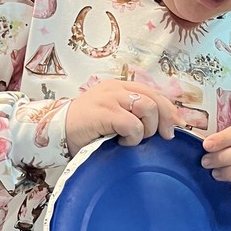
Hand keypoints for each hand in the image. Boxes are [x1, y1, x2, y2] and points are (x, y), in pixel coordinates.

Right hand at [65, 81, 181, 155]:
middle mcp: (116, 88)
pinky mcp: (104, 112)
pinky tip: (122, 143)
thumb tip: (165, 129)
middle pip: (155, 100)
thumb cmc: (86, 129)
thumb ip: (134, 116)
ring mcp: (110, 98)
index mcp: (120, 87)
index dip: (170, 110)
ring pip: (148, 109)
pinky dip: (133, 137)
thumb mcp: (113, 117)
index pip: (155, 93)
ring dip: (147, 129)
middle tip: (160, 138)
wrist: (55, 132)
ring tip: (133, 139)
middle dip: (163, 122)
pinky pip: (132, 124)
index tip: (175, 127)